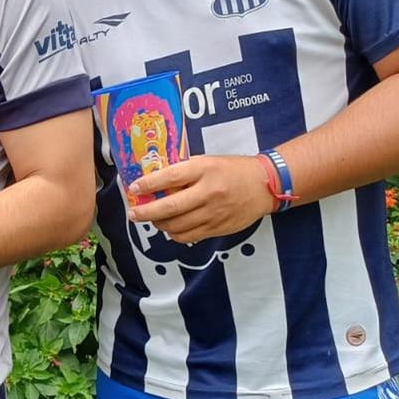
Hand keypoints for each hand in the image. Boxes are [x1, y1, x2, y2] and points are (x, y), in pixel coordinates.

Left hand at [127, 155, 275, 242]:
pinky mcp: (218, 228)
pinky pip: (189, 236)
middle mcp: (208, 192)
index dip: (148, 184)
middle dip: (146, 212)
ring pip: (176, 226)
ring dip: (159, 224)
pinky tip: (171, 227)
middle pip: (170, 207)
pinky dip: (174, 234)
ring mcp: (214, 213)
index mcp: (205, 170)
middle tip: (133, 213)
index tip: (134, 188)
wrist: (265, 185)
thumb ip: (185, 171)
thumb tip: (156, 180)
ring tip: (152, 219)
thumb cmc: (234, 170)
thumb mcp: (209, 161)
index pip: (170, 177)